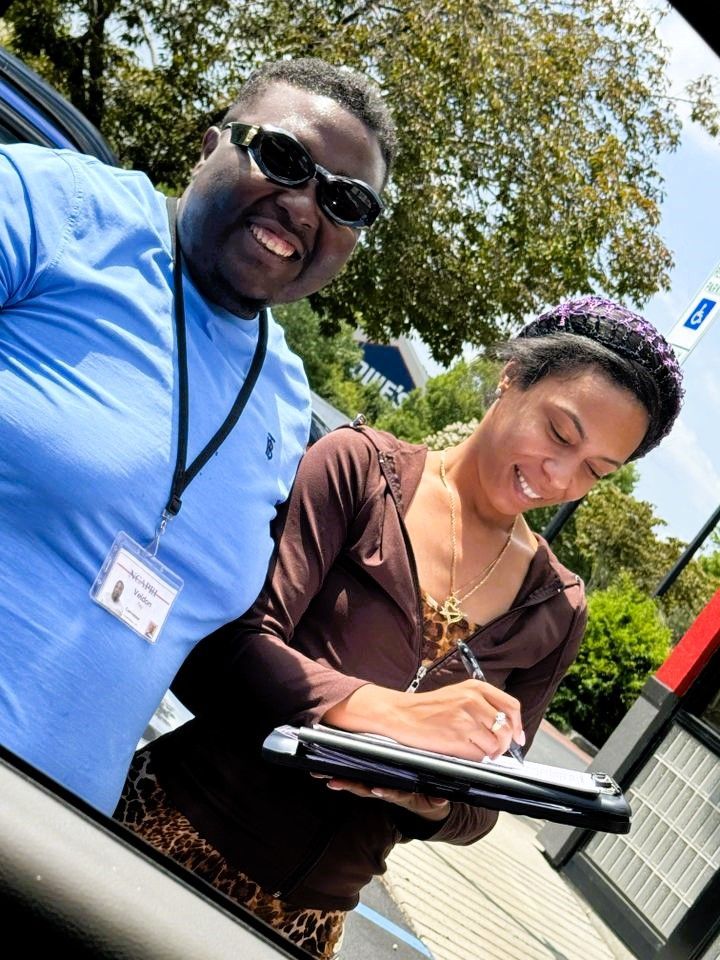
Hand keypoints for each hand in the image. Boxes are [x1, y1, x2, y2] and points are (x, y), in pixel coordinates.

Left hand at [311, 774, 449, 819]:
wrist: (428, 810)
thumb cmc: (430, 801)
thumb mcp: (437, 803)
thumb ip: (437, 800)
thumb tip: (441, 799)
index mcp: (403, 795)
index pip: (392, 793)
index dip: (384, 792)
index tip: (375, 789)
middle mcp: (388, 793)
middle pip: (367, 789)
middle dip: (350, 786)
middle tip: (333, 782)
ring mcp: (381, 790)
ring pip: (358, 787)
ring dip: (341, 782)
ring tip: (324, 778)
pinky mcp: (377, 787)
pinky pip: (358, 784)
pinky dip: (344, 781)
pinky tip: (329, 778)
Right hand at [323, 680, 524, 761]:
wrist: (400, 714)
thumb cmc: (429, 708)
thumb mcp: (458, 694)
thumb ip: (483, 705)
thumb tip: (509, 728)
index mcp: (476, 687)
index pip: (511, 707)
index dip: (518, 725)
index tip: (518, 737)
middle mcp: (473, 701)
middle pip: (506, 730)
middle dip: (503, 744)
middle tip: (492, 748)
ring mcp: (465, 720)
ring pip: (495, 746)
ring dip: (488, 753)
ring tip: (473, 748)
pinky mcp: (457, 738)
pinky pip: (479, 756)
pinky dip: (475, 758)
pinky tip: (462, 751)